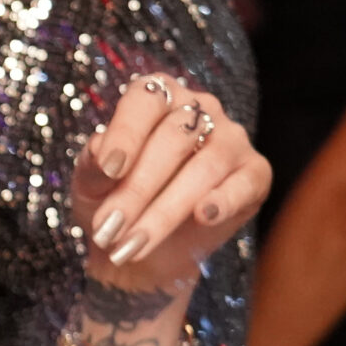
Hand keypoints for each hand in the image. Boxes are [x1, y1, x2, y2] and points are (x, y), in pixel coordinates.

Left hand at [73, 73, 269, 295]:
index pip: (144, 101)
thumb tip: (100, 149)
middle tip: (111, 229)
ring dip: (166, 210)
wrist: (141, 247)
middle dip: (138, 189)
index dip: (126, 134)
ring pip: (205, 166)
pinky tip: (202, 217)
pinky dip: (224, 200)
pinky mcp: (255, 173)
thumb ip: (93, 163)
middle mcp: (198, 109)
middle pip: (173, 139)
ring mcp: (230, 139)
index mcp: (156, 98)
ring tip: (135, 245)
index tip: (108, 170)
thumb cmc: (113, 200)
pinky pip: (245, 182)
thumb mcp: (90, 181)